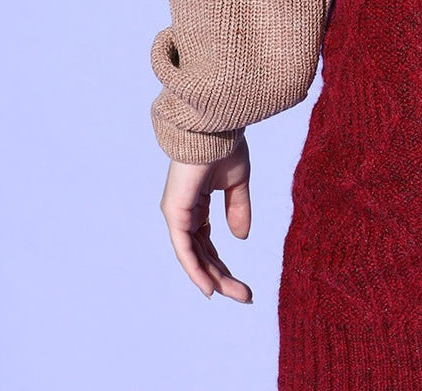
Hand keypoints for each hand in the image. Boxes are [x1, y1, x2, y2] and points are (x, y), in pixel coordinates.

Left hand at [158, 135, 253, 302]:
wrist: (214, 124)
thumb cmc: (224, 144)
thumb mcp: (237, 182)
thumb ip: (238, 208)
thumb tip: (241, 238)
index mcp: (195, 205)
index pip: (207, 245)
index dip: (222, 266)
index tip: (242, 285)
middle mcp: (183, 213)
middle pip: (202, 256)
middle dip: (223, 277)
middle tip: (246, 296)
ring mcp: (177, 214)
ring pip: (195, 257)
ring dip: (215, 278)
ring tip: (238, 295)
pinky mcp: (175, 213)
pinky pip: (185, 249)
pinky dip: (195, 270)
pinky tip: (210, 288)